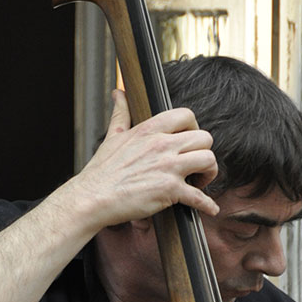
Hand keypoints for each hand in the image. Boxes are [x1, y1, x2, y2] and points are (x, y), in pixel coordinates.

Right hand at [65, 89, 218, 229]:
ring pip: (209, 160)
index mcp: (148, 131)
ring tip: (199, 181)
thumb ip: (121, 113)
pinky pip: (200, 197)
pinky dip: (208, 205)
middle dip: (204, 152)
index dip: (193, 127)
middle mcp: (161, 145)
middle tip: (196, 164)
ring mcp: (167, 168)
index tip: (188, 141)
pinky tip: (209, 208)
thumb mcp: (112, 136)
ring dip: (209, 173)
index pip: (186, 115)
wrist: (92, 197)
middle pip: (204, 138)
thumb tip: (118, 93)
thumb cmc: (101, 170)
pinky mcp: (170, 190)